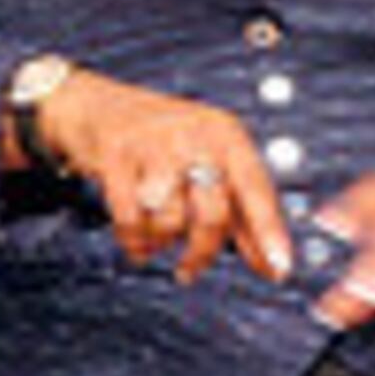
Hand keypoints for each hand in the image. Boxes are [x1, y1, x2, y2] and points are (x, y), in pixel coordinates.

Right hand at [27, 69, 292, 283]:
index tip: (280, 267)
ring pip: (170, 220)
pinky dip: (133, 240)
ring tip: (154, 240)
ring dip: (160, 242)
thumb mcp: (209, 161)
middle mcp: (195, 134)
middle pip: (213, 214)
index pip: (256, 188)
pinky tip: (135, 244)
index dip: (269, 231)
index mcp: (226, 135)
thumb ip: (240, 211)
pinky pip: (131, 218)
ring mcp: (154, 142)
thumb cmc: (161, 141)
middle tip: (189, 270)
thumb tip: (270, 264)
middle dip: (201, 252)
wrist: (95, 105)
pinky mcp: (116, 154)